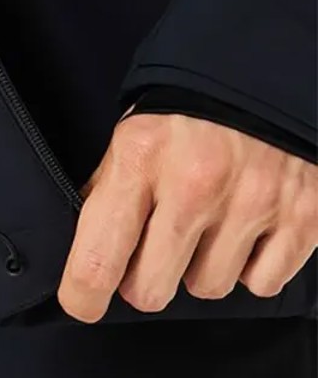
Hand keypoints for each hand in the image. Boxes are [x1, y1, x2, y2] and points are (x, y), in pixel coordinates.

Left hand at [57, 106, 317, 321]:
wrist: (266, 73)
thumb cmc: (186, 112)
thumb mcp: (133, 137)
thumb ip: (109, 192)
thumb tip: (87, 252)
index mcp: (140, 160)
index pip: (98, 256)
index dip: (82, 295)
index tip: (82, 304)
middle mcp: (194, 184)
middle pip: (151, 289)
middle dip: (145, 281)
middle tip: (153, 256)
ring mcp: (253, 202)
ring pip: (209, 289)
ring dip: (202, 269)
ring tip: (208, 228)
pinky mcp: (304, 216)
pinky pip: (262, 283)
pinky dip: (253, 266)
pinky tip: (247, 231)